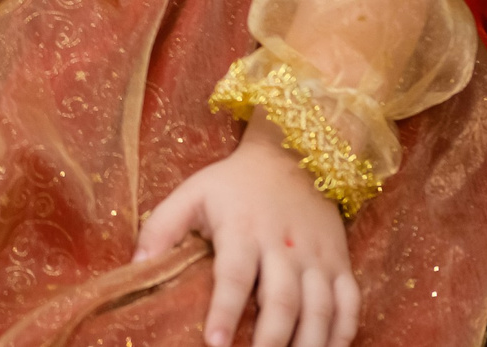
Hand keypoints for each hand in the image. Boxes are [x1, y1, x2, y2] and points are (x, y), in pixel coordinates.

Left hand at [133, 118, 359, 346]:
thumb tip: (135, 267)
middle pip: (282, 300)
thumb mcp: (192, 193)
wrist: (292, 157)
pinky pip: (350, 304)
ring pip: (320, 307)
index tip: (215, 343)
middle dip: (271, 340)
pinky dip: (344, 333)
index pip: (234, 276)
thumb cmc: (233, 184)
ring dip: (310, 343)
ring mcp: (317, 257)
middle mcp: (284, 246)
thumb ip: (161, 228)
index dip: (225, 310)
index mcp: (243, 230)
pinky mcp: (340, 264)